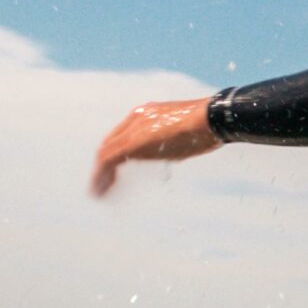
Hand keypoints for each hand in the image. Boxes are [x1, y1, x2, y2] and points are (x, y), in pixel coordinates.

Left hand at [90, 97, 221, 196]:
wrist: (209, 119)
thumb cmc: (205, 127)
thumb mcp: (183, 135)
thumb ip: (169, 144)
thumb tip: (169, 155)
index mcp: (146, 114)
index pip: (122, 135)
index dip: (116, 154)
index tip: (116, 171)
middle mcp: (135, 119)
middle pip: (110, 143)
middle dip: (104, 165)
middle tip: (103, 185)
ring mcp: (133, 130)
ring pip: (105, 153)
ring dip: (99, 174)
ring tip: (98, 193)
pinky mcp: (132, 143)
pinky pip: (108, 160)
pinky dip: (101, 176)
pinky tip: (101, 191)